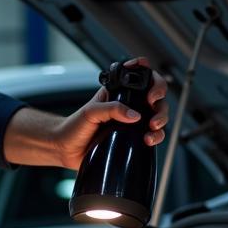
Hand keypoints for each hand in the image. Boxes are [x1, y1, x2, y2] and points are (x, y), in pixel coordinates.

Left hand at [54, 57, 168, 169]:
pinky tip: (149, 140)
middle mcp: (128, 106)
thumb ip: (112, 109)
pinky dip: (156, 137)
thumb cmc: (74, 127)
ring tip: (152, 126)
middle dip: (159, 100)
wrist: (66, 150)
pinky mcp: (133, 139)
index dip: (151, 78)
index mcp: (117, 93)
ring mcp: (132, 123)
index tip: (150, 88)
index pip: (141, 78)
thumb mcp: (91, 112)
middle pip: (155, 97)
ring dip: (161, 119)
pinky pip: (152, 135)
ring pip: (157, 116)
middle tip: (152, 105)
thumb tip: (134, 115)